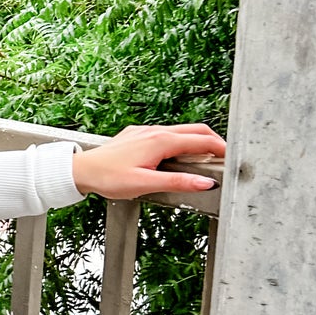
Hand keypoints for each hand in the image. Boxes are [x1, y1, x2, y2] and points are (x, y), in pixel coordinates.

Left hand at [71, 123, 225, 200]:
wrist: (82, 170)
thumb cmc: (109, 178)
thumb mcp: (146, 184)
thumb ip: (179, 182)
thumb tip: (206, 183)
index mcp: (161, 141)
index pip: (201, 140)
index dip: (221, 148)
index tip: (233, 157)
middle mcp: (155, 131)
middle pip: (195, 130)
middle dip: (214, 140)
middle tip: (225, 156)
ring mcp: (145, 131)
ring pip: (181, 131)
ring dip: (197, 140)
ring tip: (207, 157)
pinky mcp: (137, 135)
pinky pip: (166, 133)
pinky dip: (181, 141)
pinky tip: (179, 154)